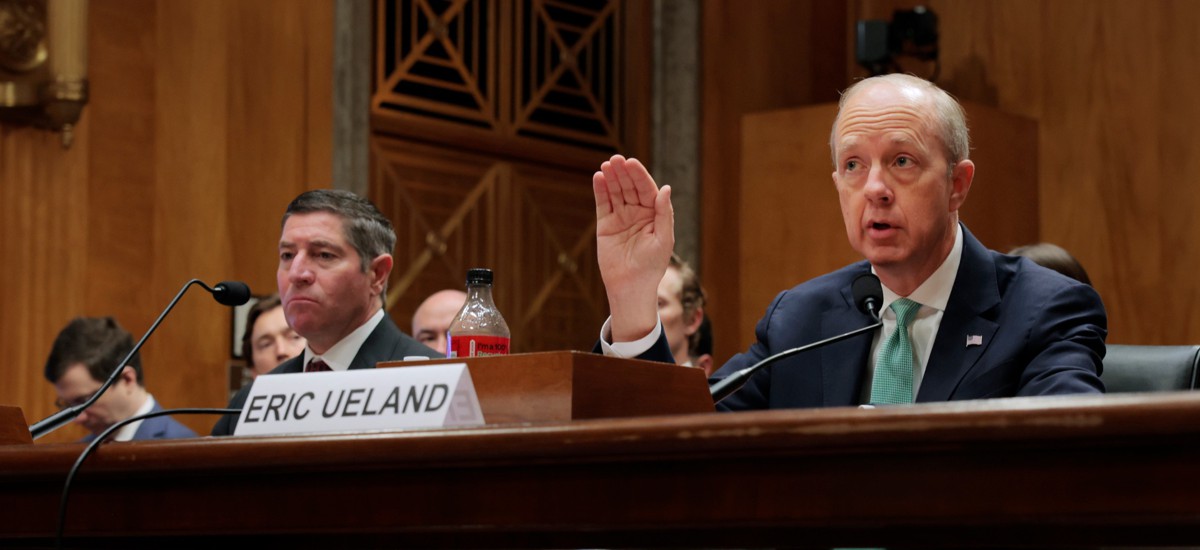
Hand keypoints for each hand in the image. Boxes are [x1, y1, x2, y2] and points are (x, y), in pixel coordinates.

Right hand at [593, 155, 673, 341]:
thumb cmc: (652, 266)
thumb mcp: (663, 239)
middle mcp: (638, 212)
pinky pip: (603, 204)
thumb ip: (664, 214)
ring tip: (606, 165)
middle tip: (616, 159)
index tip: (631, 163)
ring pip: (616, 192)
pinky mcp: (605, 224)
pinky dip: (600, 191)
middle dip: (623, 173)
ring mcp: (621, 217)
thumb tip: (666, 188)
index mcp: (654, 214)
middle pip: (630, 187)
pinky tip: (598, 178)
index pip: (647, 189)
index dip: (639, 176)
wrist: (631, 286)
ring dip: (611, 178)